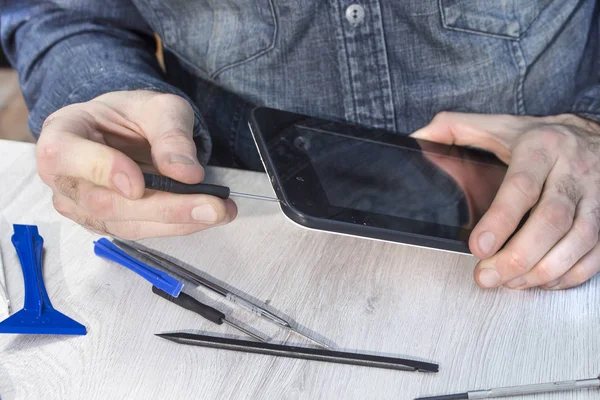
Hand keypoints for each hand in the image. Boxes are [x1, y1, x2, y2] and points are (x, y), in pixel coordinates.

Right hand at [36, 90, 236, 238]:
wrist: (128, 131)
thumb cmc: (133, 114)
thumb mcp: (159, 108)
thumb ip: (170, 135)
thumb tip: (187, 174)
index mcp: (62, 133)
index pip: (64, 155)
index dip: (102, 171)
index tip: (139, 184)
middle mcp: (63, 177)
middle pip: (105, 202)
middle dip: (164, 207)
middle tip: (212, 206)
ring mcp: (82, 206)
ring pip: (126, 224)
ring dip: (177, 221)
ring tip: (220, 210)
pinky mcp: (106, 224)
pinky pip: (141, 231)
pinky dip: (177, 225)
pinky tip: (206, 215)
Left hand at [412, 112, 599, 289]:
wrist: (598, 135)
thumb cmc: (541, 137)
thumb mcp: (498, 126)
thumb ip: (455, 130)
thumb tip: (417, 140)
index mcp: (541, 148)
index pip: (522, 187)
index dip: (501, 221)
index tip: (478, 247)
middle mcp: (572, 171)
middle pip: (551, 220)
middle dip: (518, 256)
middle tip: (488, 276)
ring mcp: (596, 196)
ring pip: (578, 240)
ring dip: (543, 270)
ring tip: (510, 282)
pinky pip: (596, 252)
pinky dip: (570, 274)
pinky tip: (543, 280)